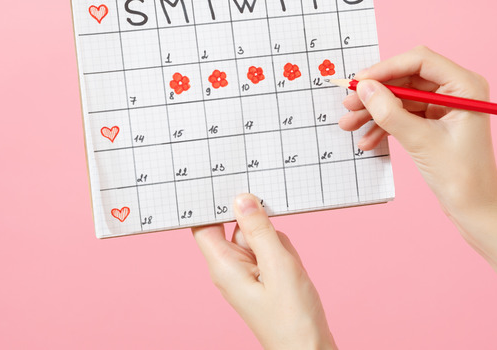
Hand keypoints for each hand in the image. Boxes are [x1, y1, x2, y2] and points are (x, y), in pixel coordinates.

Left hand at [192, 194, 335, 349]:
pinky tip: (293, 269)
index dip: (207, 202)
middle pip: (235, 225)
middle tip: (272, 233)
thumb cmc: (293, 319)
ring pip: (257, 236)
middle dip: (256, 223)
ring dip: (275, 240)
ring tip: (288, 265)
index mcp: (223, 265)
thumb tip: (241, 199)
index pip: (202, 224)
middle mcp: (230, 267)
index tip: (218, 176)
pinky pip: (269, 250)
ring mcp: (247, 272)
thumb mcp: (279, 266)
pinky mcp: (263, 277)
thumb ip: (260, 230)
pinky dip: (283, 252)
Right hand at [339, 46, 496, 219]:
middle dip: (376, 93)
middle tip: (349, 104)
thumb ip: (390, 112)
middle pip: (406, 78)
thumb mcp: (420, 141)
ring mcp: (444, 106)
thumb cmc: (462, 176)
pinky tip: (368, 141)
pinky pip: (403, 114)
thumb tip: (364, 88)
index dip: (386, 69)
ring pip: (400, 97)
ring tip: (350, 125)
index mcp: (465, 86)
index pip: (420, 61)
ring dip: (375, 111)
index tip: (360, 82)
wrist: (475, 209)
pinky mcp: (434, 122)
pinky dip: (385, 125)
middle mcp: (456, 90)